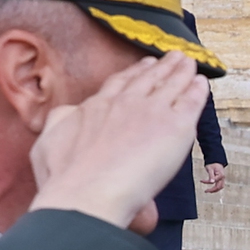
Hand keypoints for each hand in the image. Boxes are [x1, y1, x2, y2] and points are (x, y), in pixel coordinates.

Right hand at [29, 52, 207, 229]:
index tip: (144, 65)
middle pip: (148, 79)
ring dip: (182, 72)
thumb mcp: (48, 140)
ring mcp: (151, 112)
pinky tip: (202, 84)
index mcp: (96, 106)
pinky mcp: (175, 127)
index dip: (135, 74)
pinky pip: (191, 103)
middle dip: (162, 67)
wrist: (87, 192)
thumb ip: (61, 122)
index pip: (120, 84)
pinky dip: (197, 91)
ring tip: (190, 63)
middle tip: (174, 57)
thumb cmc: (64, 177)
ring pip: (171, 85)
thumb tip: (70, 113)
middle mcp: (125, 103)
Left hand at [203, 162, 226, 193]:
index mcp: (221, 175)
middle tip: (206, 191)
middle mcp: (223, 178)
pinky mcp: (221, 180)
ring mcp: (222, 179)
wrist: (216, 161)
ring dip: (214, 190)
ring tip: (208, 191)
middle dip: (212, 190)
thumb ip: (211, 176)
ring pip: (220, 187)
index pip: (214, 181)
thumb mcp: (210, 169)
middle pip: (219, 186)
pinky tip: (211, 188)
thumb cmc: (213, 164)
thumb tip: (211, 182)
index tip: (201, 180)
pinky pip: (219, 185)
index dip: (207, 182)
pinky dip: (215, 188)